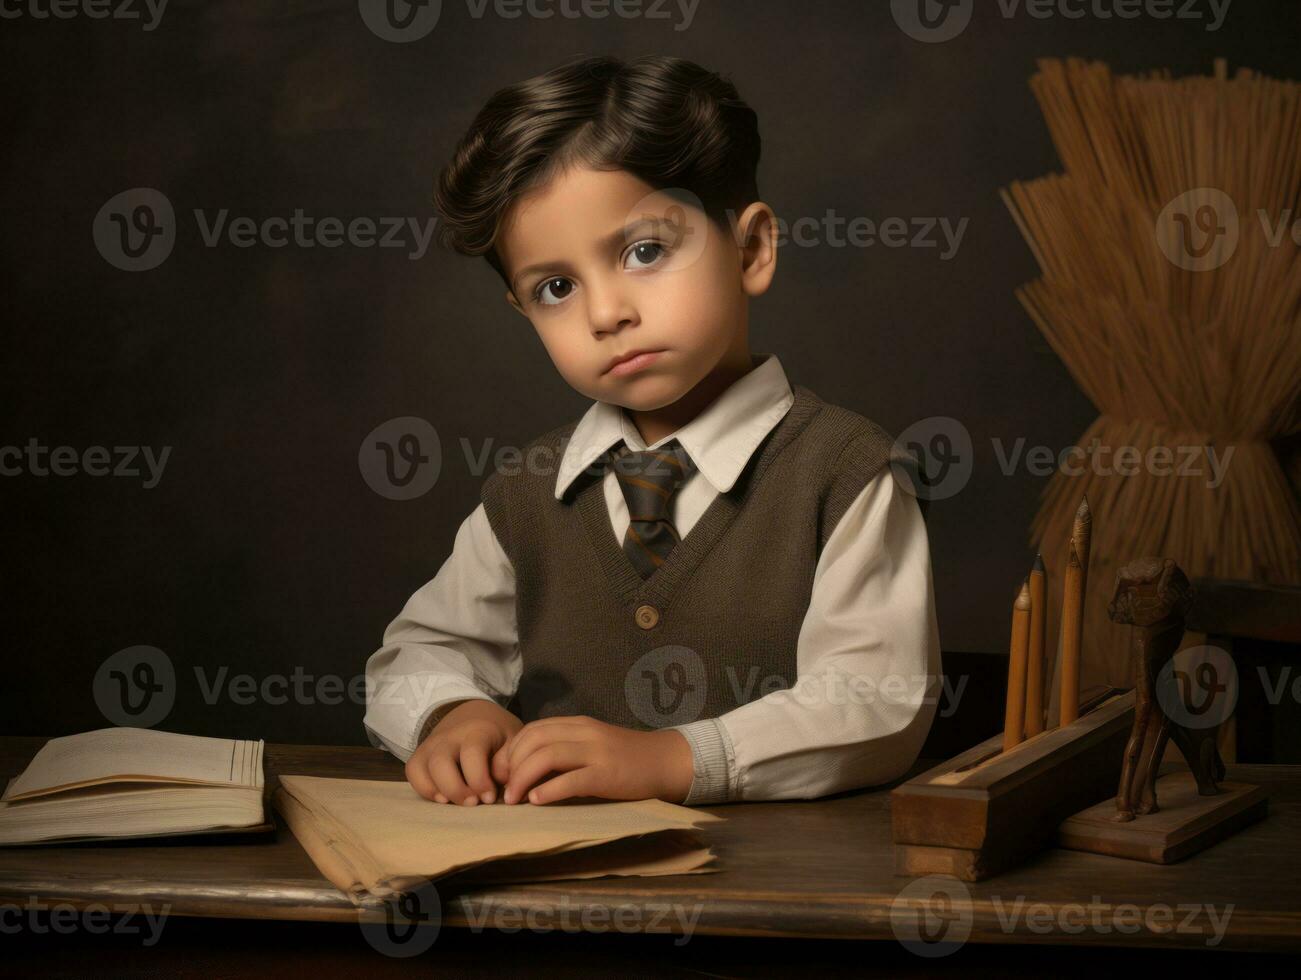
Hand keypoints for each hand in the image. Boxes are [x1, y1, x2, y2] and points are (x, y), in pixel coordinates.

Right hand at [405, 699, 522, 804]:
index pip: (471, 753)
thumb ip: (509, 762)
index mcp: (477, 729)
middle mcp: (449, 736)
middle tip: (472, 803)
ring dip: (436, 791)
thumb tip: (502, 785)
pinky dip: (423, 788)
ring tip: (454, 803)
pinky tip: (442, 798)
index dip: (479, 780)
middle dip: (454, 789)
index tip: (489, 798)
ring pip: (420, 767)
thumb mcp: (513, 741)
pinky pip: (413, 772)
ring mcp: (432, 744)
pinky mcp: (422, 754)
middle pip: (440, 762)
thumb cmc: (498, 734)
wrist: (476, 715)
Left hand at [492, 715, 694, 805]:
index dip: (510, 751)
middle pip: (534, 740)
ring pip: (547, 756)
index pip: (532, 729)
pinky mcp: (608, 774)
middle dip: (510, 765)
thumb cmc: (625, 759)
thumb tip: (525, 771)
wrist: (665, 761)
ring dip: (523, 778)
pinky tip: (537, 801)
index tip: (501, 773)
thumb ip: (564, 751)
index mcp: (577, 724)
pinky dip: (549, 790)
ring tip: (514, 799)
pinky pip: (571, 779)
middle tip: (502, 790)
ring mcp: (597, 752)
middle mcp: (584, 732)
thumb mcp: (591, 747)